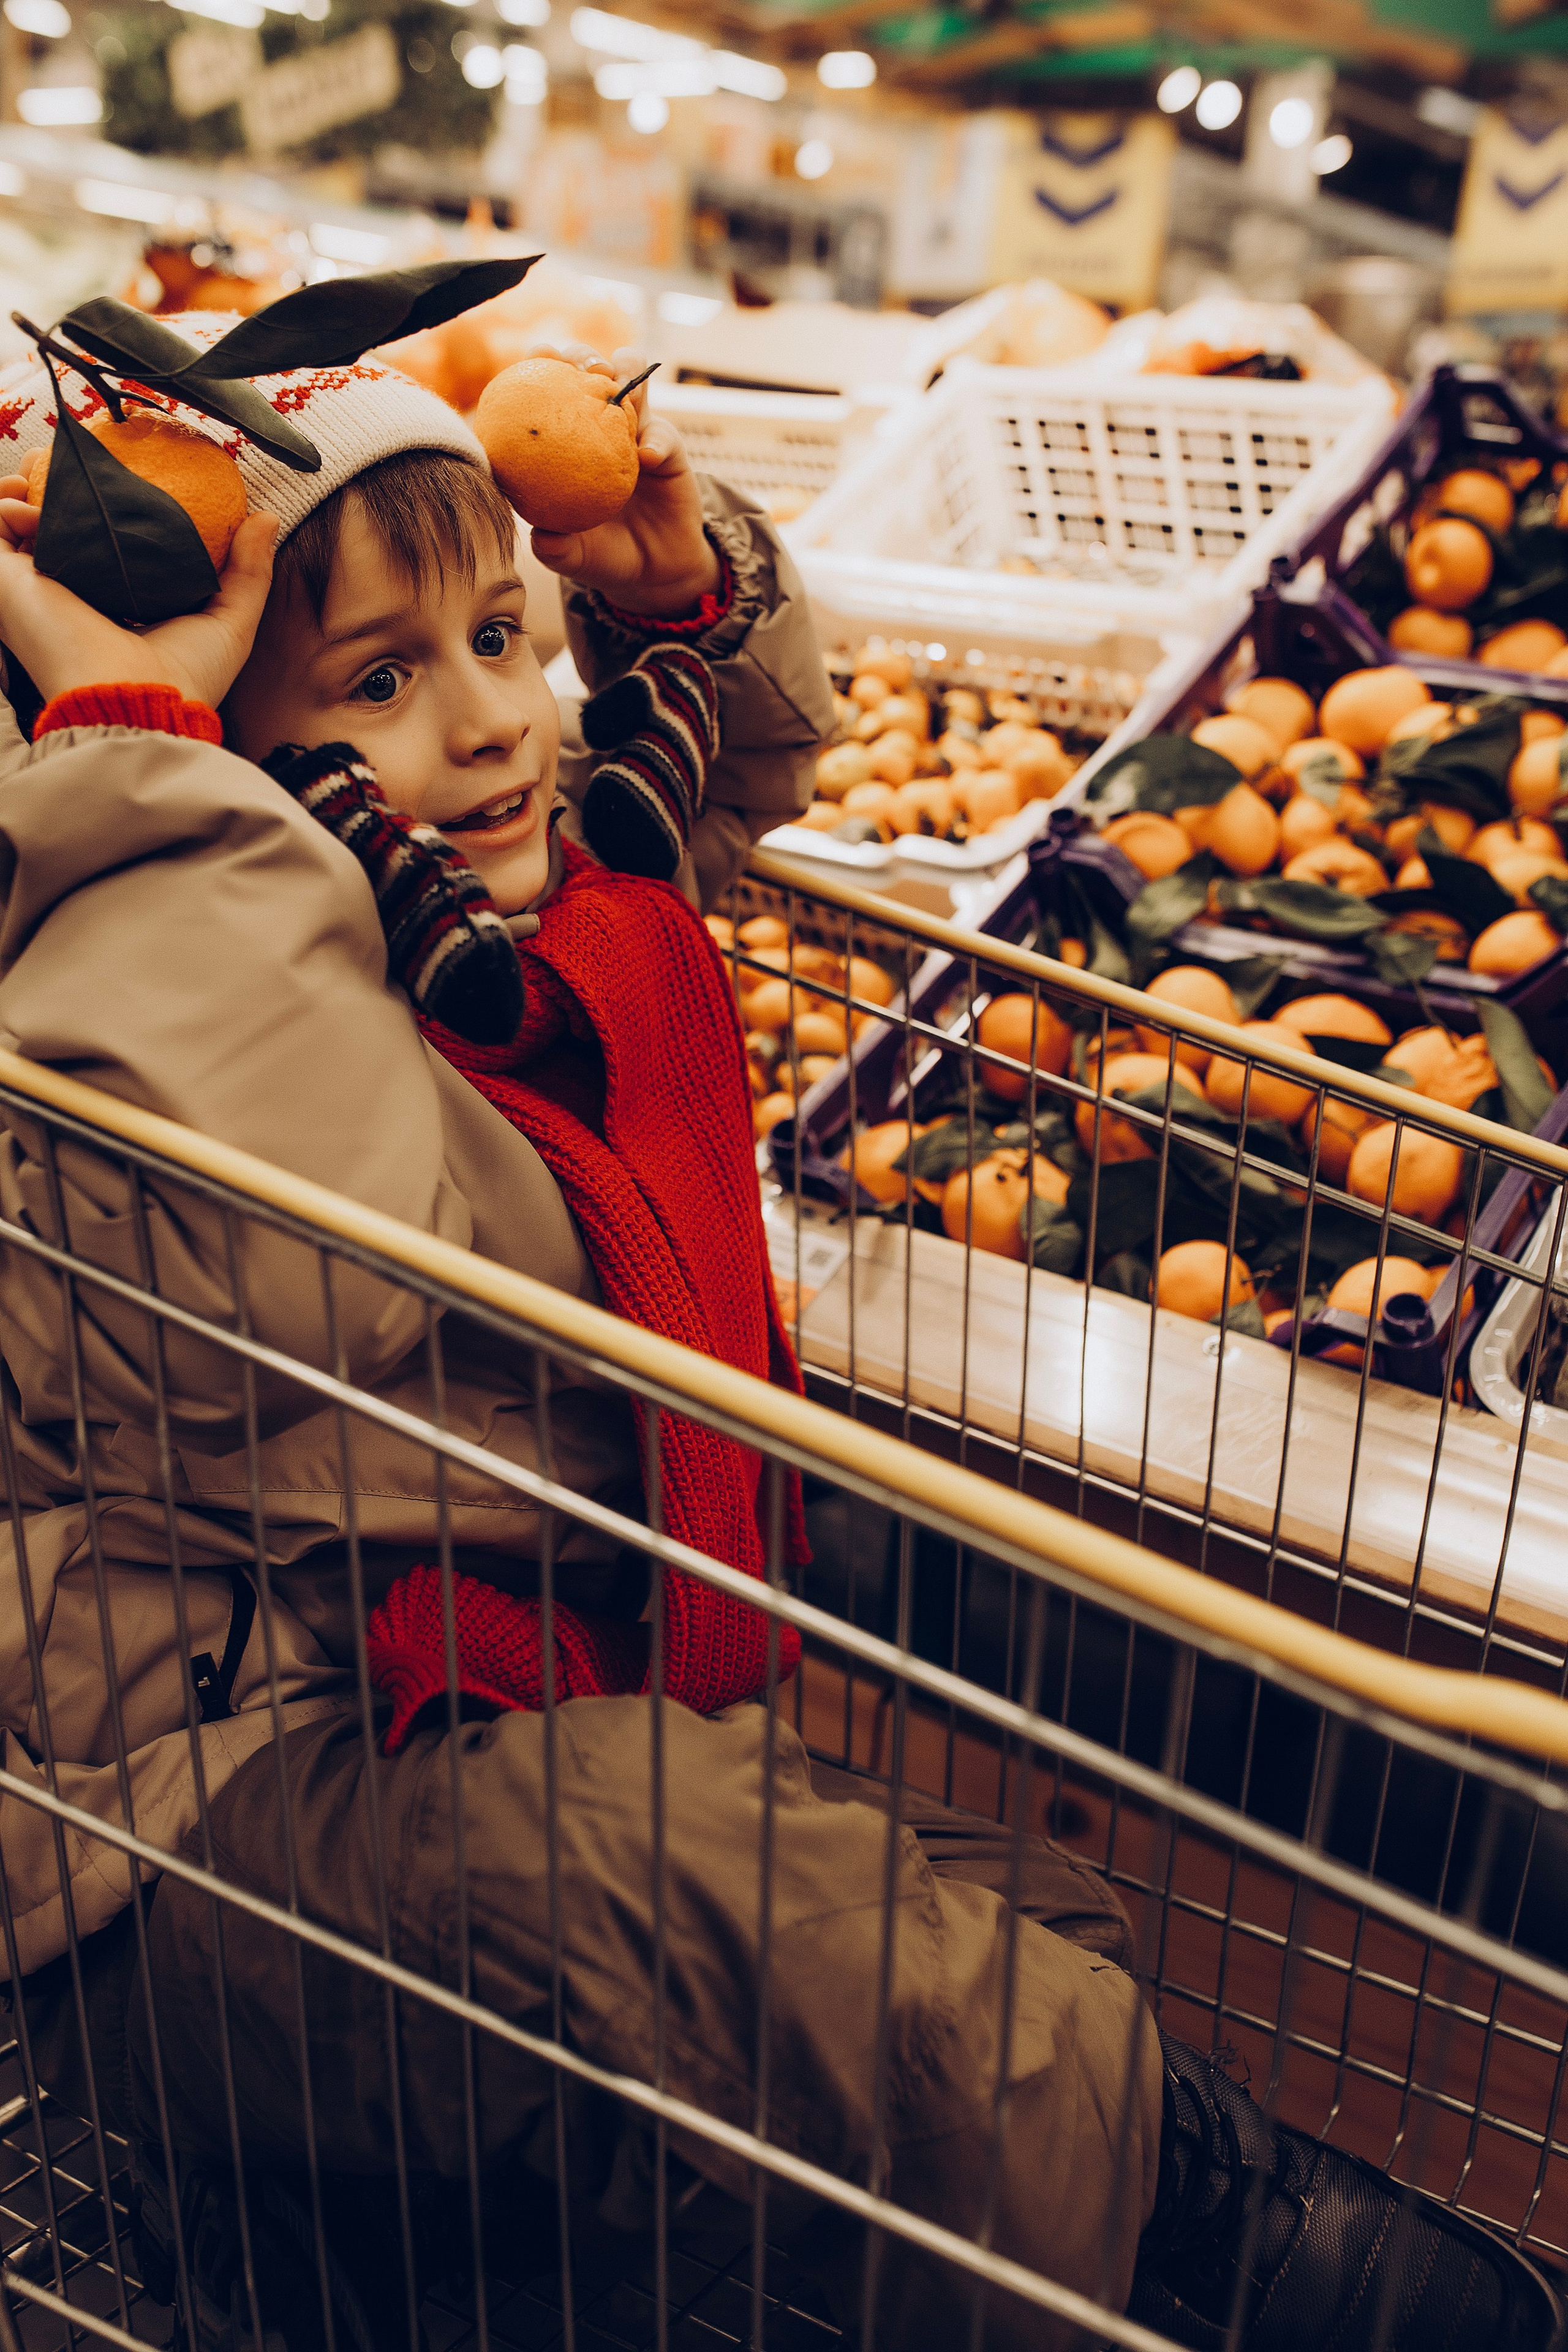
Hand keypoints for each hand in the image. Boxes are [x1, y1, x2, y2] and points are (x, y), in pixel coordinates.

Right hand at [0, 478, 278, 710]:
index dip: (99, 518)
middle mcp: (69, 599)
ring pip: (14, 527)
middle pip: (53, 534)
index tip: (116, 485)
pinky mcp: (8, 584)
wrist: (139, 702)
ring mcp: (35, 591)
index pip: (98, 554)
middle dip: (54, 496)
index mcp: (110, 608)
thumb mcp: (228, 622)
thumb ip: (248, 572)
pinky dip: (4, 503)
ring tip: (42, 473)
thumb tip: (265, 518)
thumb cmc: (184, 678)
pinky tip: (26, 493)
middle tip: (75, 468)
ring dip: (24, 491)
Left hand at [524, 346, 720, 619]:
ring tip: (617, 388)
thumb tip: (540, 537)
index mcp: (566, 437)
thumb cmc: (603, 554)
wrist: (654, 569)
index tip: (535, 356)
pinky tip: (646, 457)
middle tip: (580, 369)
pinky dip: (655, 440)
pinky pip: (664, 433)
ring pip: (632, 378)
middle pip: (590, 367)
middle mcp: (599, 423)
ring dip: (624, 372)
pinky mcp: (667, 448)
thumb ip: (555, 548)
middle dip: (582, 354)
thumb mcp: (574, 557)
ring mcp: (635, 429)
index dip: (540, 363)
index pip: (549, 388)